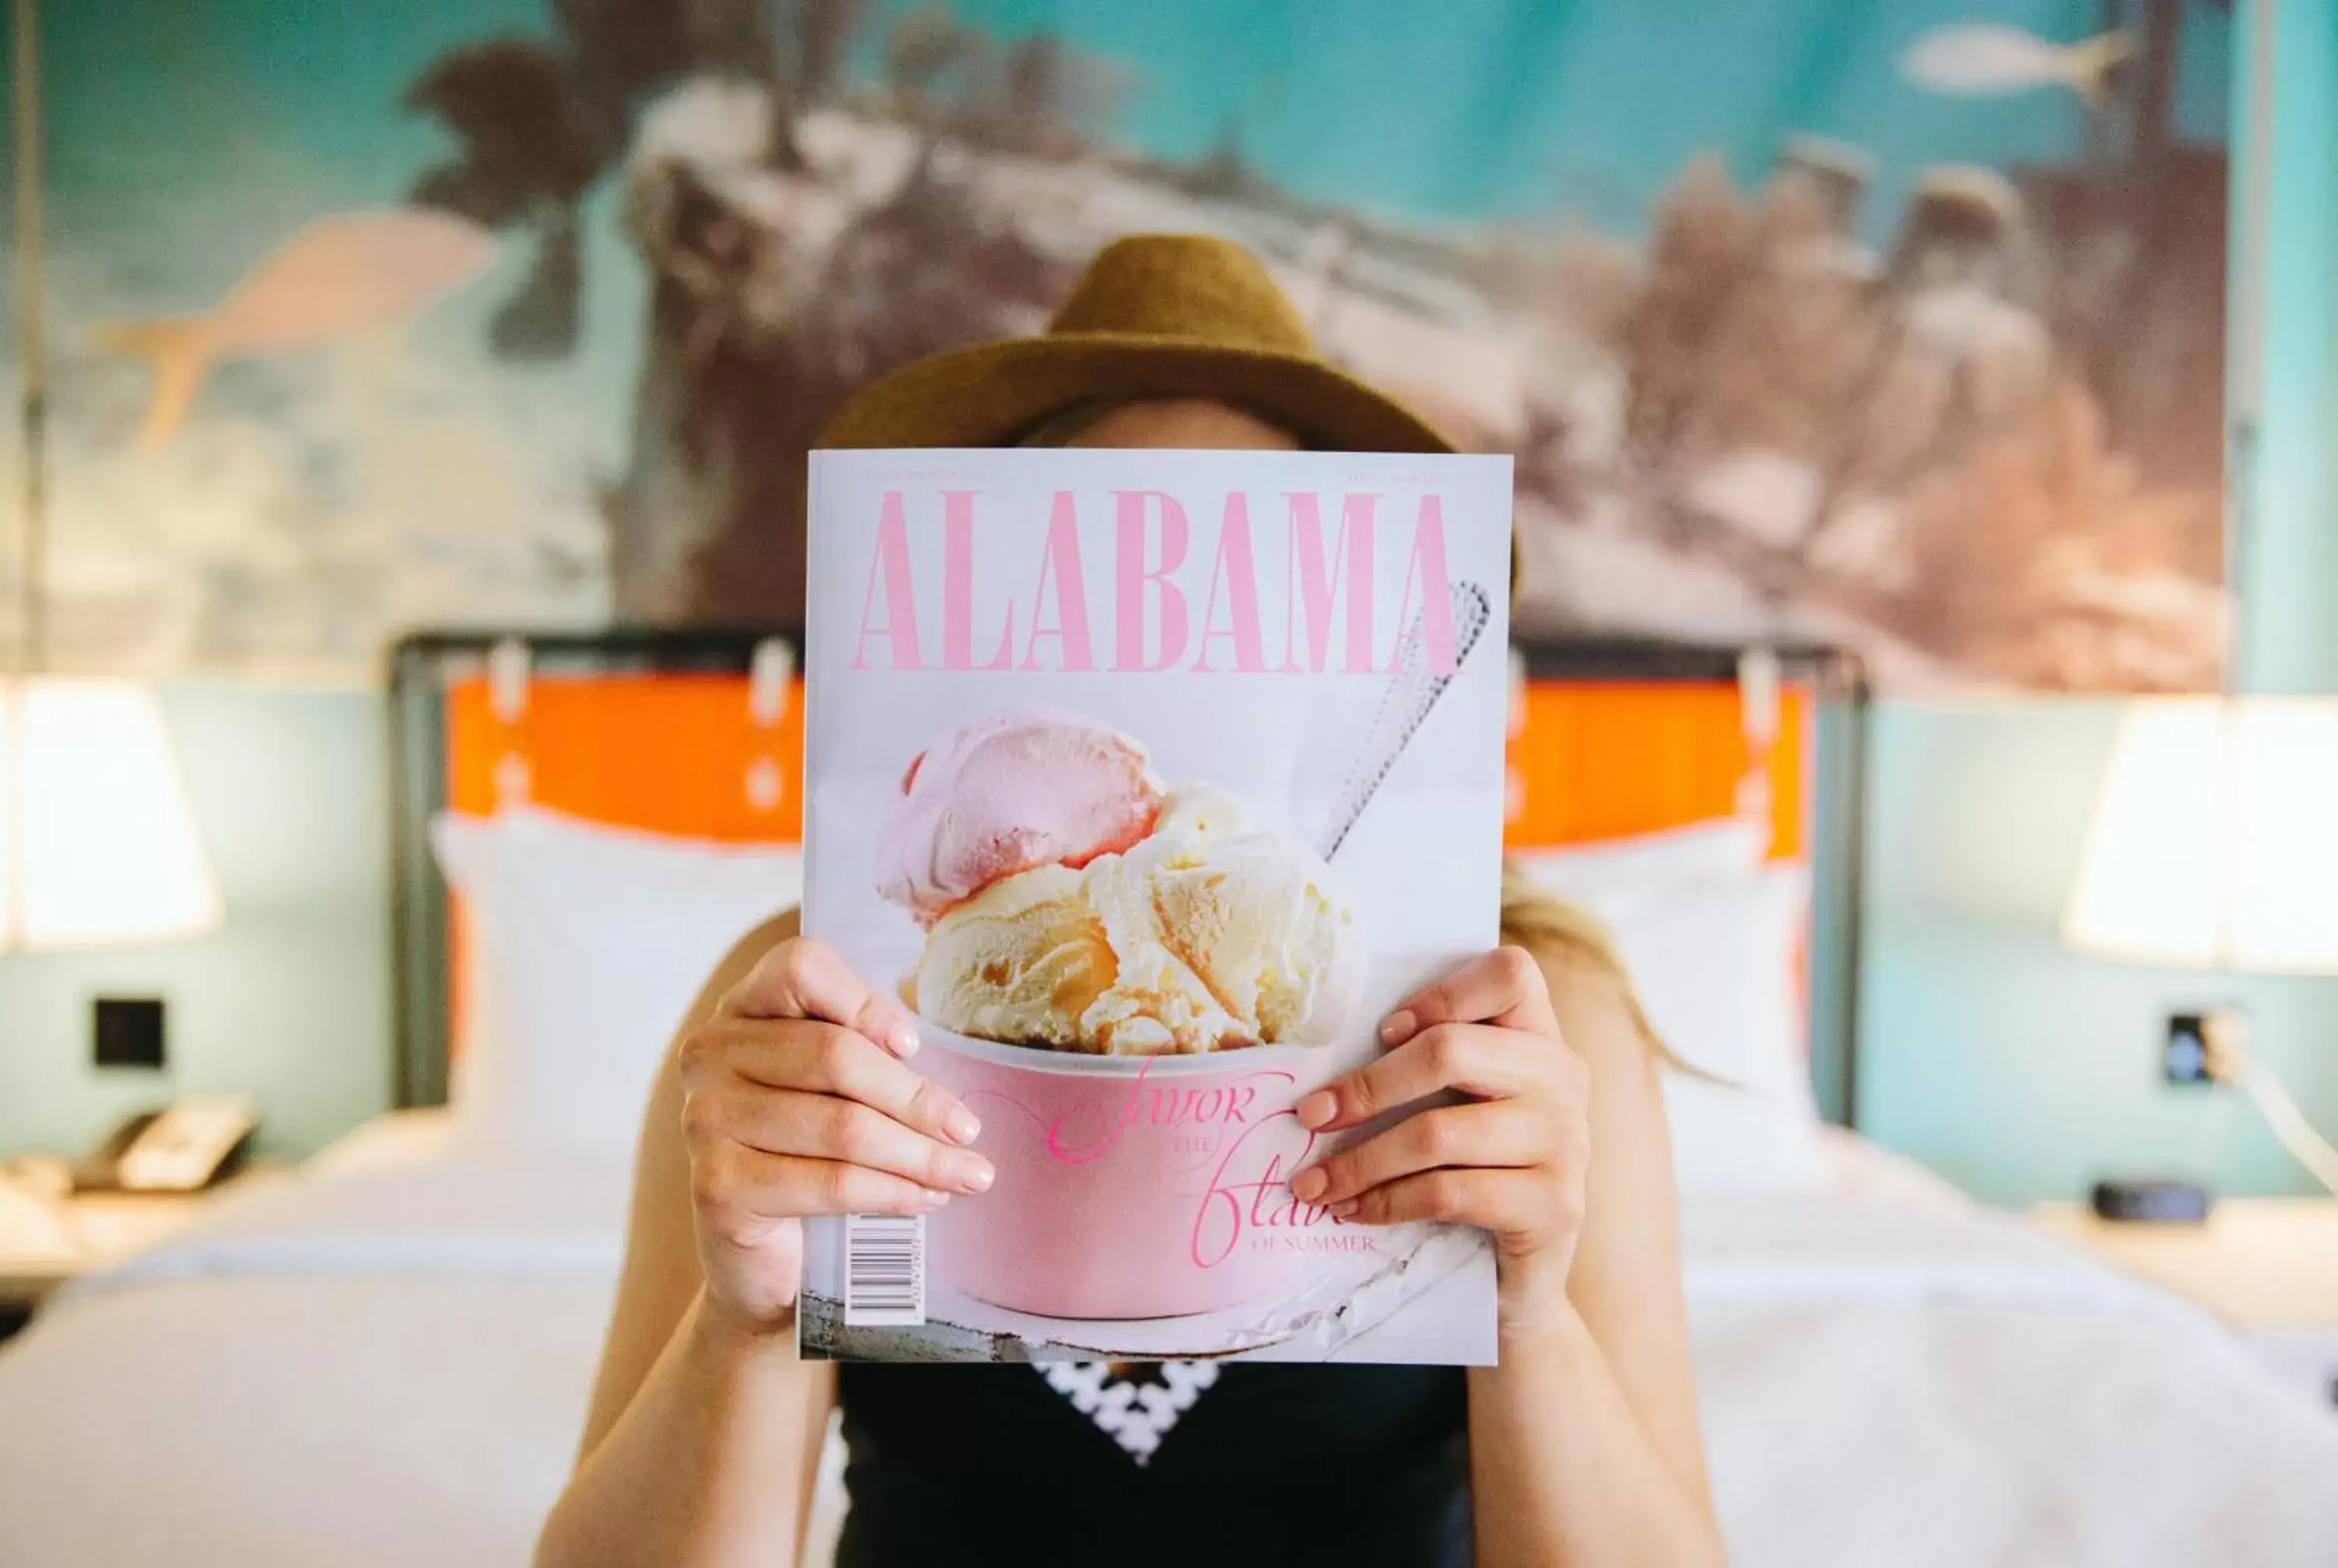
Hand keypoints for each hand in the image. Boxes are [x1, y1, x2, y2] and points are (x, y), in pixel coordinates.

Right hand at [675, 936, 993, 1334]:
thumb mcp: (830, 1088)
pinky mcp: (718, 1185)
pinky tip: (925, 1198)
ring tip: (967, 1173)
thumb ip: (863, 1054)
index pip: (800, 969)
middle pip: (833, 1054)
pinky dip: (891, 1192)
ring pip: (841, 1126)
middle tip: (967, 1129)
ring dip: (918, 1154)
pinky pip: (828, 1182)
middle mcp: (711, 1054)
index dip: (865, 1002)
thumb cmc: (805, 1151)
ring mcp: (707, 1119)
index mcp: (741, 1009)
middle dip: (915, 1098)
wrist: (757, 1254)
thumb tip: (927, 1060)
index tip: (915, 1045)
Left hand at [1289, 945, 1590, 1303]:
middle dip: (1367, 1086)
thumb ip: (1425, 1069)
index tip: (1382, 1031)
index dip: (1441, 993)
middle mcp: (1562, 1079)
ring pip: (1438, 1133)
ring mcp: (1565, 1142)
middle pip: (1451, 1051)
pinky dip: (1387, 1202)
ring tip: (1312, 1184)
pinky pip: (1449, 1193)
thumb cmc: (1475, 1172)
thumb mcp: (1462, 1106)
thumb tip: (1322, 1069)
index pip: (1510, 972)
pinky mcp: (1554, 1206)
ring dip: (1360, 1161)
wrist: (1522, 1275)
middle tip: (1310, 1115)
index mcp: (1541, 1037)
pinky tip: (1355, 1211)